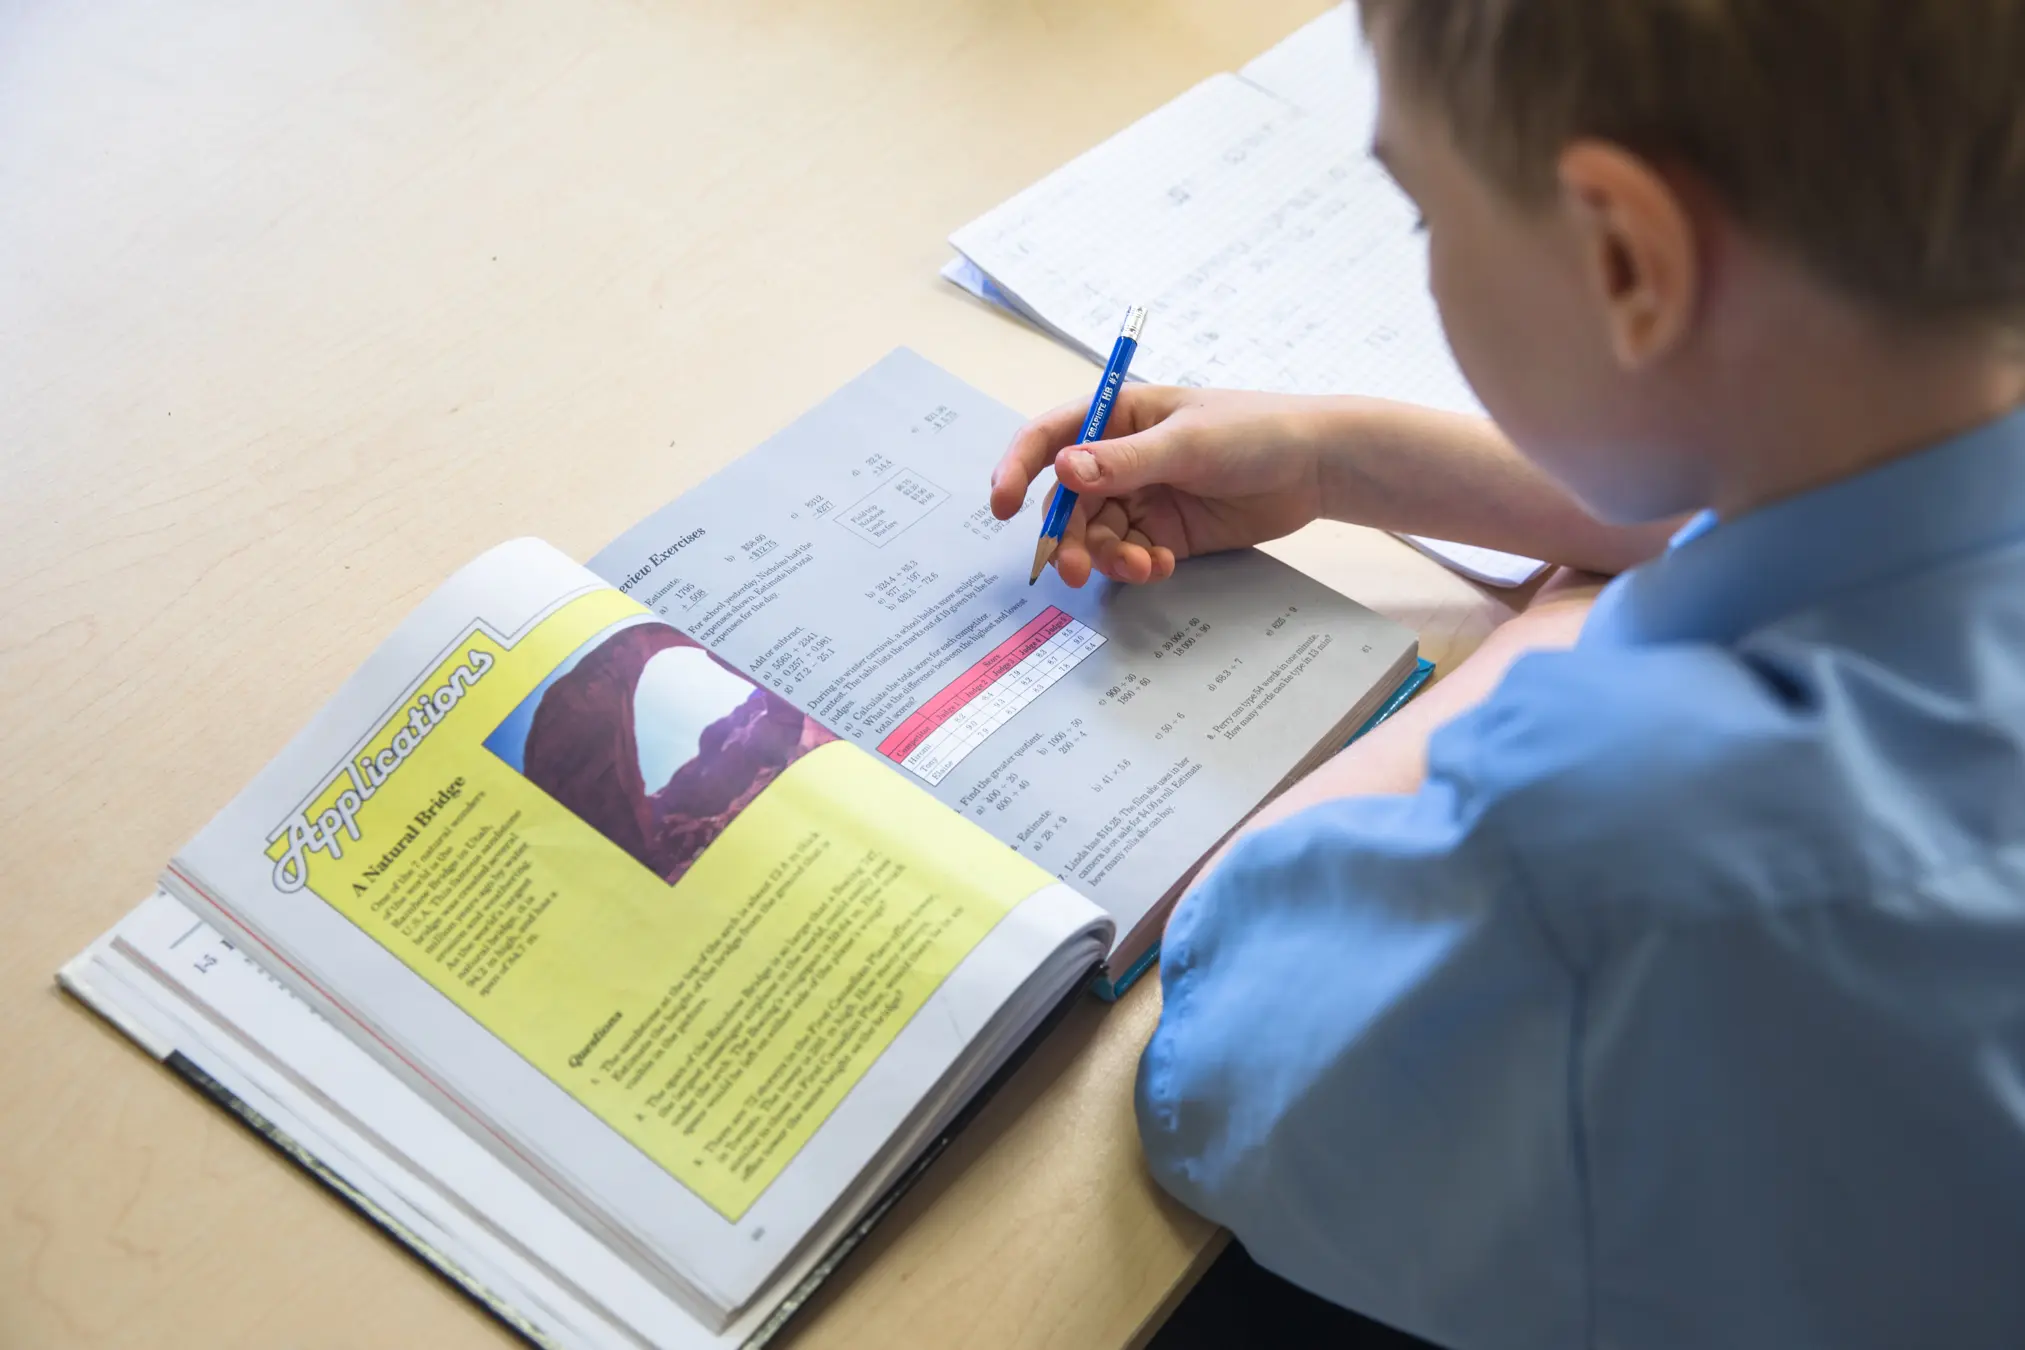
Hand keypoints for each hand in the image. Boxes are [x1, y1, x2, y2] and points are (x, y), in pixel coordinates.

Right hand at [988, 385, 1326, 585]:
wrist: (1316, 466)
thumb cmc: (1254, 430)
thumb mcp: (1186, 442)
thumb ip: (1123, 462)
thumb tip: (1063, 471)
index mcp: (1116, 417)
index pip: (1049, 439)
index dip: (1018, 469)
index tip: (1001, 505)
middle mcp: (1119, 458)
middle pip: (1068, 502)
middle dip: (1068, 536)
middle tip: (1076, 570)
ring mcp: (1142, 496)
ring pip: (1098, 535)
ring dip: (1108, 557)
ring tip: (1142, 566)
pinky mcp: (1166, 531)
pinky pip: (1132, 554)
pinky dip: (1138, 566)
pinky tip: (1162, 565)